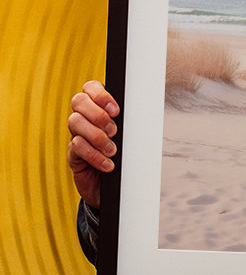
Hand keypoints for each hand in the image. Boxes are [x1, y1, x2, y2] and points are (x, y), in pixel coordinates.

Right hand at [67, 81, 119, 207]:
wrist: (116, 186)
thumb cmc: (125, 156)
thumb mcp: (130, 136)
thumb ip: (130, 121)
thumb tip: (143, 110)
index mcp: (98, 107)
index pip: (90, 87)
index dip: (100, 94)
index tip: (116, 110)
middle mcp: (84, 118)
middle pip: (78, 101)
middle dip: (98, 114)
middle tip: (114, 131)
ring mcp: (76, 134)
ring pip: (75, 122)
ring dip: (96, 136)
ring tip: (112, 150)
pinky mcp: (73, 154)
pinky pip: (76, 147)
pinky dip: (94, 155)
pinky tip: (108, 164)